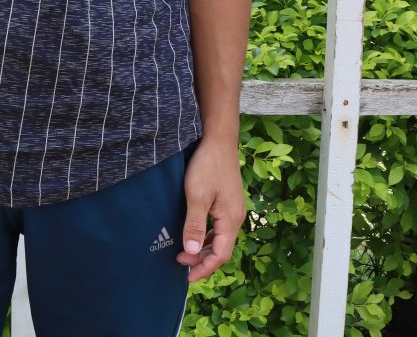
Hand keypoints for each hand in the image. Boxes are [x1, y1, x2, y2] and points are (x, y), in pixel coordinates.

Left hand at [176, 136, 245, 281]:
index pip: (220, 255)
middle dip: (201, 259)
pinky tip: (194, 231)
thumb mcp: (197, 196)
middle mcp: (236, 217)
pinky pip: (219, 226)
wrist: (219, 141)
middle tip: (180, 263)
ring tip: (184, 251)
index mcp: (230, 220)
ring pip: (220, 237)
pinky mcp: (227, 200)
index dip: (204, 268)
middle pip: (221, 248)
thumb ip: (194, 225)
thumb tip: (191, 253)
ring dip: (203, 247)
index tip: (187, 276)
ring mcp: (233, 208)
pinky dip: (206, 234)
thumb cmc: (207, 167)